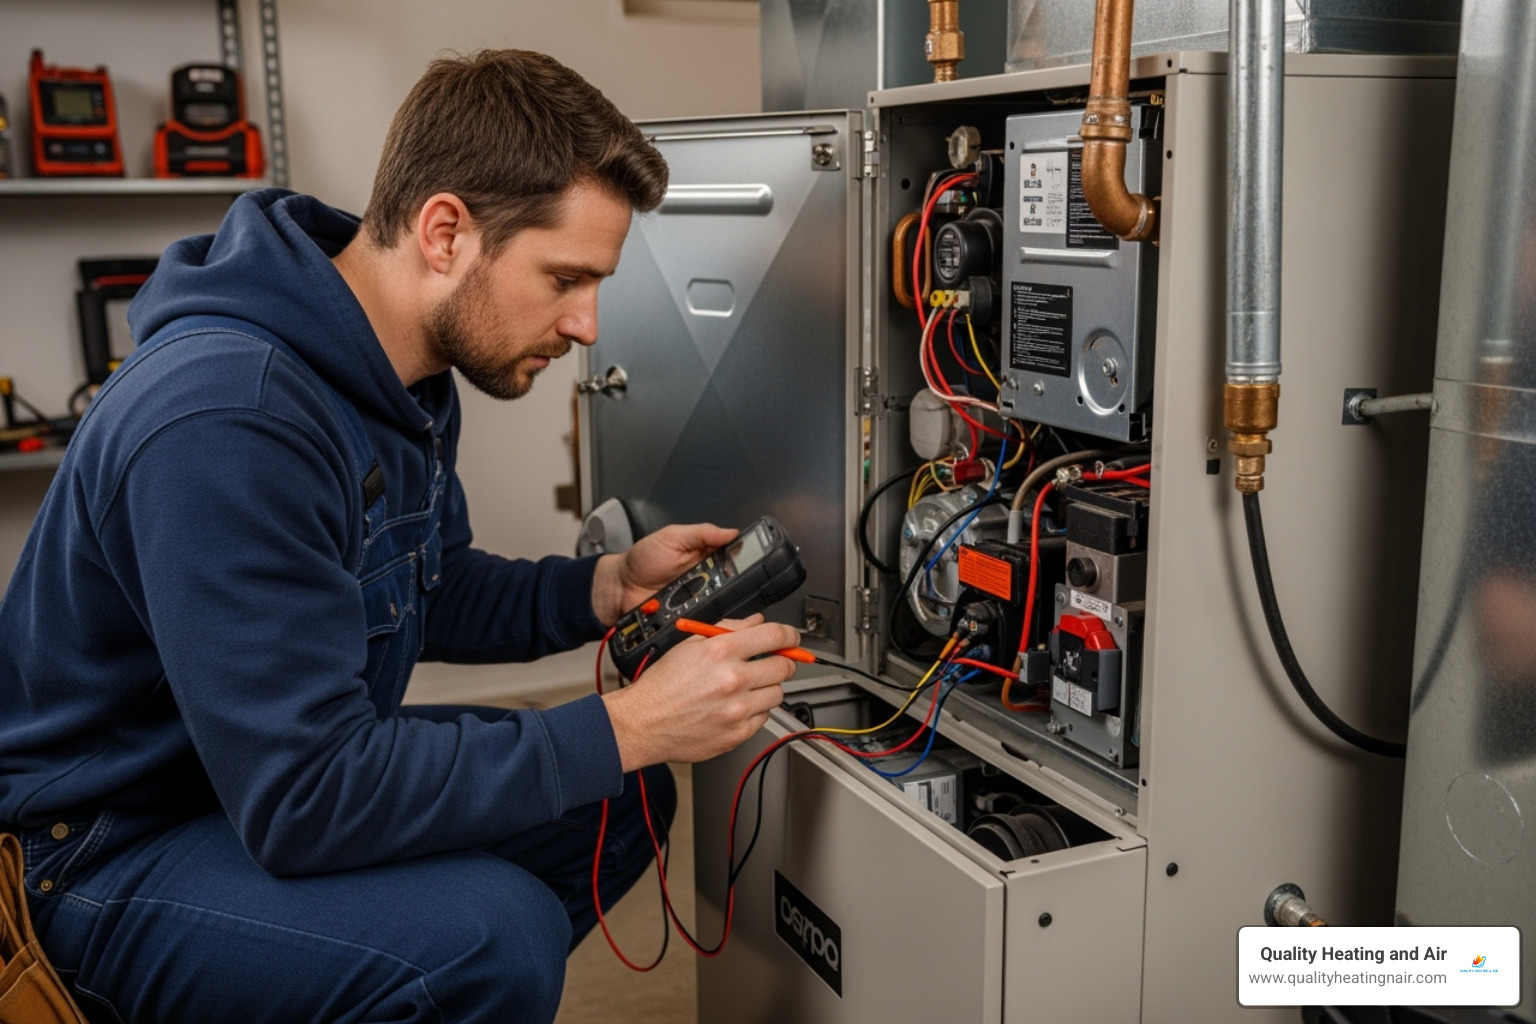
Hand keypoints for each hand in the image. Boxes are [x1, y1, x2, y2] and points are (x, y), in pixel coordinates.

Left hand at [590, 522, 737, 626]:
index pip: (733, 557)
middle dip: (733, 582)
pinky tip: (704, 614)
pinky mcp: (692, 618)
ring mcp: (700, 600)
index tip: (750, 559)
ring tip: (708, 595)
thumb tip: (732, 532)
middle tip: (722, 579)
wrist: (619, 588)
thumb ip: (701, 533)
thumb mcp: (672, 537)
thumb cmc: (643, 560)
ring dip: (720, 601)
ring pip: (722, 604)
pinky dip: (706, 619)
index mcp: (706, 556)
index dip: (743, 558)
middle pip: (733, 583)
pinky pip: (706, 620)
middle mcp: (708, 579)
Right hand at [602, 615, 800, 770]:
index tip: (791, 639)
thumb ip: (728, 629)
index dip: (790, 635)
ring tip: (744, 688)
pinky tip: (734, 707)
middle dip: (782, 663)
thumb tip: (755, 622)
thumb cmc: (662, 685)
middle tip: (771, 664)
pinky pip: (763, 718)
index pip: (775, 636)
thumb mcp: (689, 644)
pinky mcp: (737, 734)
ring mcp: (737, 710)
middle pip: (784, 667)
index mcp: (721, 652)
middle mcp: (732, 680)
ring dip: (767, 688)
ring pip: (777, 694)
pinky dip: (754, 711)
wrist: (643, 723)